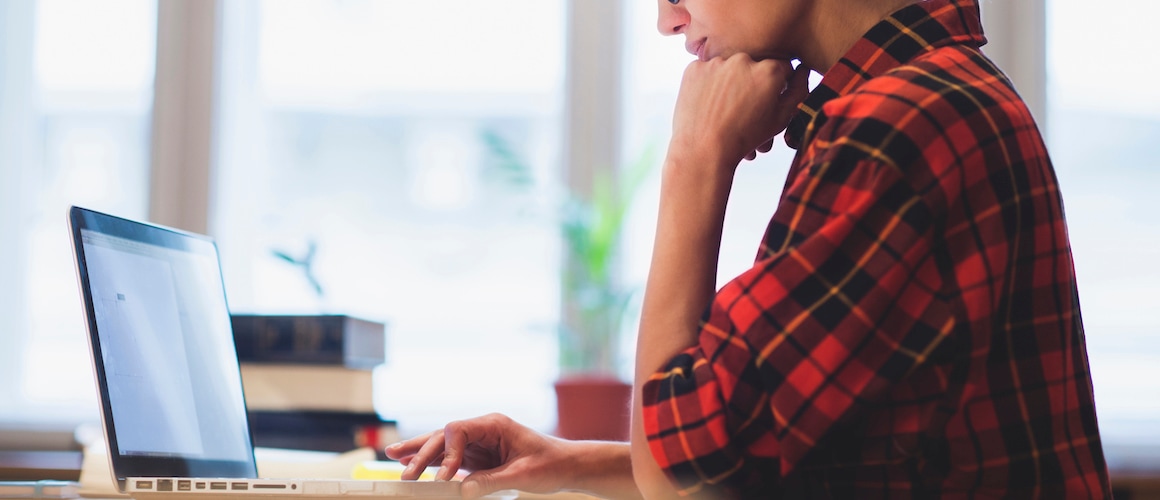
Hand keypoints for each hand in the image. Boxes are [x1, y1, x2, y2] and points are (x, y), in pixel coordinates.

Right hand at [384, 413, 574, 498]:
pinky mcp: (478, 457)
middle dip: (422, 451)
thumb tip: (462, 490)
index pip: (458, 430)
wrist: (566, 466)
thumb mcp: (522, 475)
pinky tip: (413, 465)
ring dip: (419, 453)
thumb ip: (491, 481)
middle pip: (444, 436)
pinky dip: (432, 463)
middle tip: (401, 468)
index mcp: (494, 424)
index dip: (446, 452)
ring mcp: (479, 443)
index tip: (443, 476)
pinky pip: (450, 459)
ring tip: (393, 457)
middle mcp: (483, 430)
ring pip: (443, 445)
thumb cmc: (550, 464)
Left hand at [670, 54, 811, 166]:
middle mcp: (744, 59)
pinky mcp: (694, 68)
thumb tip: (803, 69)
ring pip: (729, 66)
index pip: (782, 68)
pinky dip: (707, 83)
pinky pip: (706, 71)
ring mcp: (717, 62)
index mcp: (770, 70)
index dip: (776, 86)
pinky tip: (708, 104)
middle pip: (754, 65)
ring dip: (729, 81)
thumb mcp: (780, 119)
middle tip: (743, 108)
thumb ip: (797, 91)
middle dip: (752, 82)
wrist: (704, 151)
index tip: (767, 100)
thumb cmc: (745, 138)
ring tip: (725, 109)